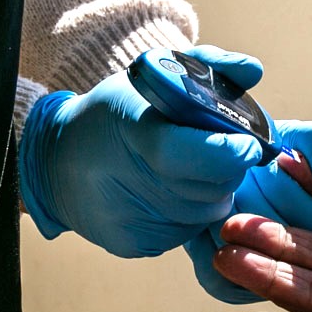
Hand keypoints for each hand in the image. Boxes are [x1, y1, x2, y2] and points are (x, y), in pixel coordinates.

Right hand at [18, 45, 268, 257]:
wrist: (58, 161)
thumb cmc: (116, 111)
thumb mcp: (154, 75)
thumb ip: (209, 67)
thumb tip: (254, 70)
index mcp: (135, 129)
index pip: (192, 154)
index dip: (227, 153)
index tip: (249, 145)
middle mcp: (130, 180)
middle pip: (212, 185)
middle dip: (228, 167)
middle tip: (217, 149)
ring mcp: (131, 218)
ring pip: (208, 211)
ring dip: (213, 189)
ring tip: (190, 167)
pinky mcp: (134, 244)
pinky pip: (188, 232)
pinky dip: (191, 211)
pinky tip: (171, 190)